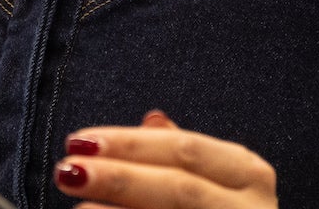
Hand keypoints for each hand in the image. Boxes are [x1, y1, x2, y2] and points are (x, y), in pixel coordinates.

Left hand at [53, 111, 275, 207]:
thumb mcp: (215, 182)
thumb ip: (182, 155)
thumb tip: (152, 119)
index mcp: (248, 175)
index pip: (183, 147)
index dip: (129, 143)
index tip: (80, 140)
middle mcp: (251, 208)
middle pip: (177, 186)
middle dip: (119, 176)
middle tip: (68, 170)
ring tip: (76, 207)